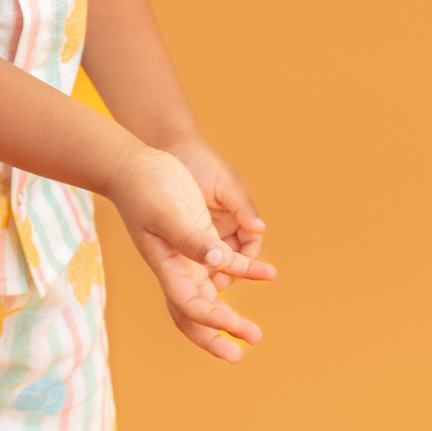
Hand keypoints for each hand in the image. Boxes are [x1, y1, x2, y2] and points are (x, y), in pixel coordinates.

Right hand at [106, 144, 275, 363]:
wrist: (134, 165)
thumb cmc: (143, 189)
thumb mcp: (166, 213)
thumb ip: (191, 239)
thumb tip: (218, 261)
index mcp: (166, 267)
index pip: (189, 307)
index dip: (214, 322)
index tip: (238, 329)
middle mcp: (176, 268)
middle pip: (195, 313)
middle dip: (217, 336)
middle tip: (241, 352)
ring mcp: (188, 255)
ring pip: (211, 294)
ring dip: (231, 313)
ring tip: (255, 333)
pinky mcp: (200, 237)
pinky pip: (226, 262)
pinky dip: (245, 271)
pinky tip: (267, 273)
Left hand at [162, 133, 265, 291]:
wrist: (171, 146)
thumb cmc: (201, 161)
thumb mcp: (224, 184)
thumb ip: (242, 206)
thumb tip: (261, 229)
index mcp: (240, 214)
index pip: (251, 246)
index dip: (248, 262)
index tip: (237, 271)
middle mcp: (225, 224)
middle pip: (233, 259)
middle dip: (228, 273)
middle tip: (216, 284)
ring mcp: (205, 227)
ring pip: (214, 260)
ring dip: (211, 271)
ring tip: (202, 283)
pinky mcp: (186, 228)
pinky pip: (194, 252)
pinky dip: (193, 263)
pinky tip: (185, 271)